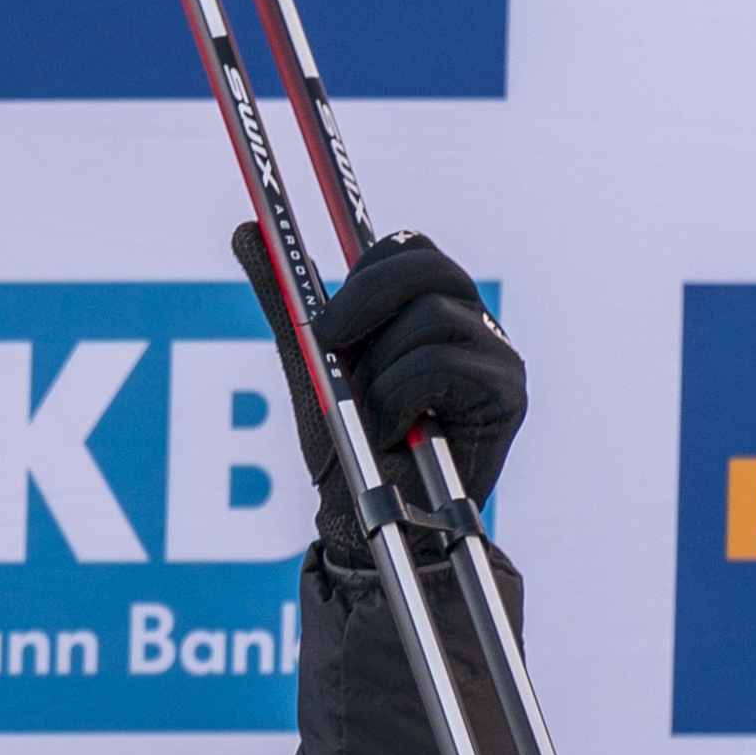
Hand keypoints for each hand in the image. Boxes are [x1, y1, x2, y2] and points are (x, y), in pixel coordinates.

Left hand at [233, 224, 525, 565]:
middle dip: (363, 300)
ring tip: (370, 417)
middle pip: (425, 264)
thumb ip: (288, 302)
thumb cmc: (346, 449)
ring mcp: (496, 355)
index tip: (323, 325)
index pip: (408, 249)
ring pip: (430, 317)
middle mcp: (471, 322)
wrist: (366, 524)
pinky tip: (393, 432)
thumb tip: (248, 230)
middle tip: (329, 347)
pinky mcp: (507, 393)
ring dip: (377, 372)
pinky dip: (398, 398)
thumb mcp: (310, 365)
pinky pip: (442, 364)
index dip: (362, 272)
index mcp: (428, 308)